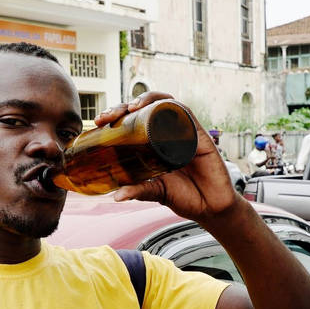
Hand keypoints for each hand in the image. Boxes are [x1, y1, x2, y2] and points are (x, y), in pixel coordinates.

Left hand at [96, 92, 237, 221]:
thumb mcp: (156, 192)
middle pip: (145, 109)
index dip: (115, 118)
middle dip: (123, 107)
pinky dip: (171, 106)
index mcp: (154, 144)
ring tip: (131, 108)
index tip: (98, 123)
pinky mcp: (199, 135)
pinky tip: (158, 109)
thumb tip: (116, 196)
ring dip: (146, 99)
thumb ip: (139, 190)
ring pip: (165, 103)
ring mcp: (184, 133)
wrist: (211, 208)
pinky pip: (186, 113)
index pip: (133, 122)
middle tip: (107, 117)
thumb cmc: (186, 197)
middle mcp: (168, 134)